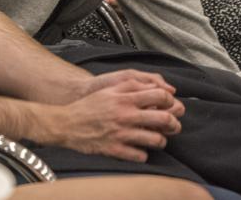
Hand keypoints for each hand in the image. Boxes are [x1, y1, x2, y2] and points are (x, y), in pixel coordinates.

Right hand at [39, 79, 184, 161]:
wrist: (66, 124)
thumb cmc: (90, 105)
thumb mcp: (111, 89)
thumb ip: (134, 85)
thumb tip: (157, 85)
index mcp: (126, 99)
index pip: (161, 96)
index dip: (171, 100)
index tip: (170, 105)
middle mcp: (126, 116)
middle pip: (164, 119)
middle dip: (174, 123)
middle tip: (173, 125)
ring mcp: (121, 134)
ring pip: (156, 140)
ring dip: (161, 140)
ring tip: (158, 139)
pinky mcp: (115, 150)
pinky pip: (140, 156)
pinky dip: (144, 154)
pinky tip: (141, 149)